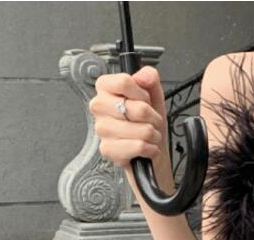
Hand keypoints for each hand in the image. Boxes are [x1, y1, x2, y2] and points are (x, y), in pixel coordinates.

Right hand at [88, 66, 172, 189]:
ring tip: (148, 135)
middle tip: (150, 121)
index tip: (144, 100)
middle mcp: (99, 106)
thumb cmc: (148, 122)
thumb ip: (150, 78)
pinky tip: (146, 147)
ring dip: (153, 135)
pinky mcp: (108, 149)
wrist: (150, 149)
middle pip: (137, 108)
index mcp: (106, 88)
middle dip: (152, 118)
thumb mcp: (153, 95)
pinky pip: (138, 146)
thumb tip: (143, 75)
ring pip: (141, 130)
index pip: (124, 81)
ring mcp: (102, 129)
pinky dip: (150, 149)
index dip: (142, 94)